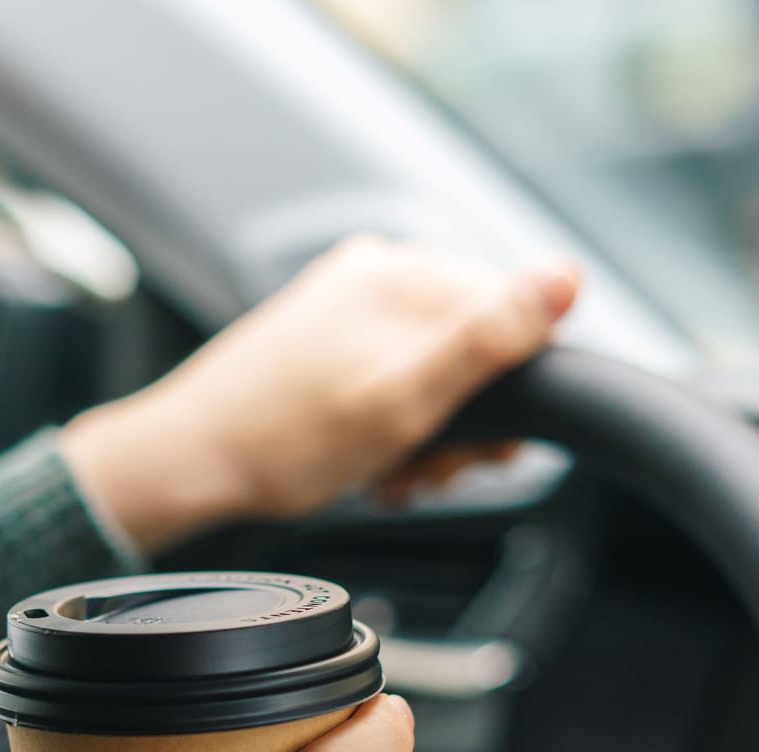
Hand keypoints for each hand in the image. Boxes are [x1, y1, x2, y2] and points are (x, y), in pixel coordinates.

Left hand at [61, 236, 578, 553]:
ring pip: (435, 372)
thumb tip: (566, 275)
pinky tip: (369, 461)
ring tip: (392, 471)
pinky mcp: (325, 338)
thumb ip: (489, 337)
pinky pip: (391, 377)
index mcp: (405, 273)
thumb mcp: (406, 397)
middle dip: (465, 422)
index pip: (516, 318)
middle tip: (427, 468)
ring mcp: (347, 303)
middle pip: (475, 348)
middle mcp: (377, 273)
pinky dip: (393, 426)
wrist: (193, 463)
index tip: (482, 448)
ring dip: (428, 434)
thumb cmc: (287, 440)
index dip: (512, 395)